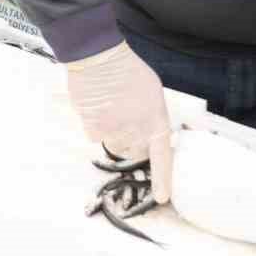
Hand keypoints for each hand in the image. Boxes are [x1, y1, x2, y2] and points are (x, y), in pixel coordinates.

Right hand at [66, 41, 173, 202]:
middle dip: (131, 143)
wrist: (99, 57)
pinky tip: (95, 108)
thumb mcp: (152, 93)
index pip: (162, 158)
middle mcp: (136, 132)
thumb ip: (151, 116)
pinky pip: (94, 135)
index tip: (162, 198)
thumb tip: (148, 131)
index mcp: (156, 122)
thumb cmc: (128, 70)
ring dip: (112, 133)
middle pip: (134, 151)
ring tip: (109, 109)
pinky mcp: (93, 128)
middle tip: (124, 121)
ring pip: (113, 144)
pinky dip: (94, 124)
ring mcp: (114, 131)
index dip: (163, 181)